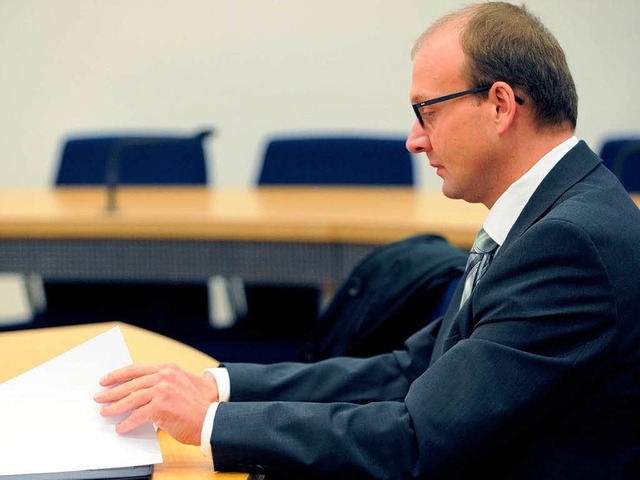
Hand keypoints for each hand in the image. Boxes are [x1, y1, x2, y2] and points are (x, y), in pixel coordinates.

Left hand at [94, 362, 218, 444]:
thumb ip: (160, 383)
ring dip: (115, 407)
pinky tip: (121, 427)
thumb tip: (134, 391)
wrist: (208, 420)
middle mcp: (164, 376)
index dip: (118, 374)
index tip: (105, 379)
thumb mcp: (178, 385)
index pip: (136, 369)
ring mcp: (162, 390)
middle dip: (112, 392)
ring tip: (105, 412)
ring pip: (131, 399)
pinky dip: (127, 423)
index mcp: (168, 368)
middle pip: (131, 383)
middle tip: (99, 397)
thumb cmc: (193, 407)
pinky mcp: (160, 406)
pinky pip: (137, 416)